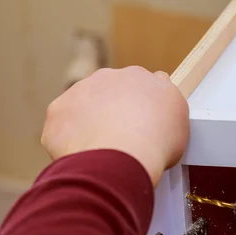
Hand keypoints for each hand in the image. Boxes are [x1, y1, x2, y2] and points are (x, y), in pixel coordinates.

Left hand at [41, 66, 188, 185]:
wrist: (121, 155)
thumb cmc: (155, 141)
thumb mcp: (178, 120)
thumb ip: (166, 107)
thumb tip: (158, 106)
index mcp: (140, 77)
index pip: (139, 87)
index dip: (140, 109)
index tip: (141, 127)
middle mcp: (108, 77)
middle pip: (108, 94)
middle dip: (111, 114)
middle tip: (119, 142)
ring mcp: (79, 92)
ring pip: (82, 109)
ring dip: (88, 126)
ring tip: (100, 153)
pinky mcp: (57, 111)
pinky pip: (62, 128)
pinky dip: (69, 142)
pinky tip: (82, 157)